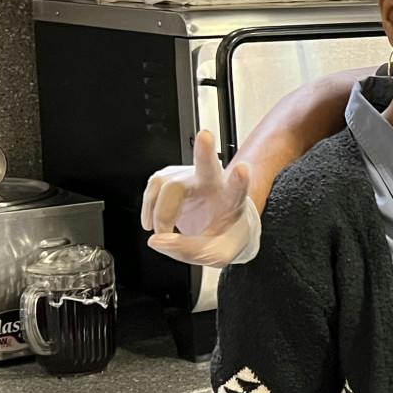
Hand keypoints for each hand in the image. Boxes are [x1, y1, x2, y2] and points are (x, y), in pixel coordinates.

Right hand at [141, 130, 259, 266]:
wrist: (221, 227)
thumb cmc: (224, 236)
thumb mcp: (216, 254)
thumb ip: (190, 251)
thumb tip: (158, 240)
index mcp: (232, 200)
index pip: (238, 188)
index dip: (239, 179)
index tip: (243, 170)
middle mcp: (212, 182)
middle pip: (207, 164)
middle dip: (204, 150)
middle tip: (205, 137)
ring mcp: (190, 176)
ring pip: (167, 184)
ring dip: (159, 213)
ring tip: (163, 231)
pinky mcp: (171, 177)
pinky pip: (153, 188)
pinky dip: (149, 210)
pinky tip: (153, 223)